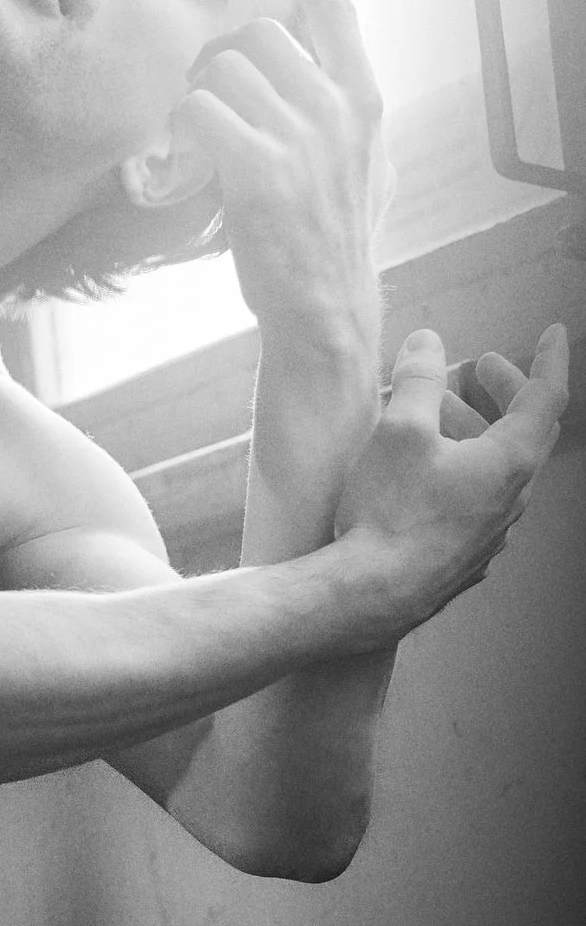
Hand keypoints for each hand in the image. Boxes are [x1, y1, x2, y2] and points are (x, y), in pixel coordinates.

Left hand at [171, 0, 390, 345]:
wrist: (325, 304)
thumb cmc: (335, 236)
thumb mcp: (368, 164)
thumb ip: (349, 114)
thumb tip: (333, 76)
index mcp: (365, 99)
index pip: (335, 10)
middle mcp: (337, 108)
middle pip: (256, 37)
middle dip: (219, 65)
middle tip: (209, 111)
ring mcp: (300, 137)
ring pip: (219, 71)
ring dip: (194, 100)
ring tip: (198, 145)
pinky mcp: (256, 168)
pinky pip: (196, 110)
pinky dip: (176, 131)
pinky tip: (183, 161)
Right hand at [336, 325, 567, 630]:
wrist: (373, 592)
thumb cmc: (391, 512)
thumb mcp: (400, 431)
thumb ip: (419, 381)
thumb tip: (428, 344)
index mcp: (509, 460)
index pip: (546, 397)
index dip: (549, 360)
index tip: (552, 333)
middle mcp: (513, 497)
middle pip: (524, 432)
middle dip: (503, 394)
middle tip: (478, 371)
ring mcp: (492, 531)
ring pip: (497, 468)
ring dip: (474, 433)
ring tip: (431, 418)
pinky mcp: (466, 557)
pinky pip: (476, 502)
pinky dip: (461, 472)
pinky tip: (424, 475)